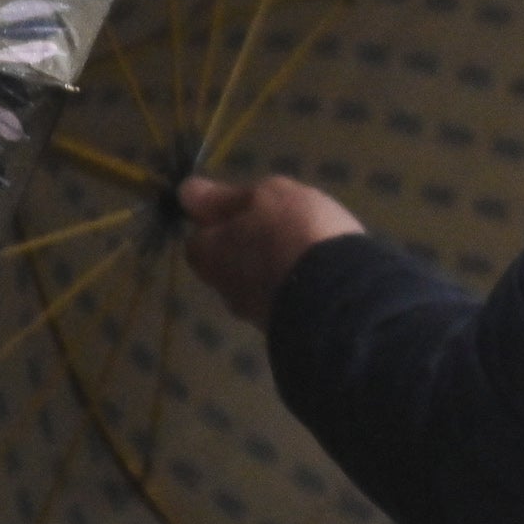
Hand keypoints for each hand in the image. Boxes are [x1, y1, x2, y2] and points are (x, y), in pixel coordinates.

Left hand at [178, 174, 366, 326]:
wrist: (337, 298)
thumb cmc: (294, 233)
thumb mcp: (265, 196)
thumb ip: (227, 197)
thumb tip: (186, 193)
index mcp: (207, 253)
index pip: (197, 238)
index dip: (219, 220)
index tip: (244, 208)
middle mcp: (223, 289)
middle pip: (227, 263)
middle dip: (248, 245)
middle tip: (280, 224)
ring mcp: (254, 315)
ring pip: (258, 283)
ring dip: (275, 266)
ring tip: (308, 248)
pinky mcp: (286, 330)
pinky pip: (286, 300)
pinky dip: (297, 285)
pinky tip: (322, 272)